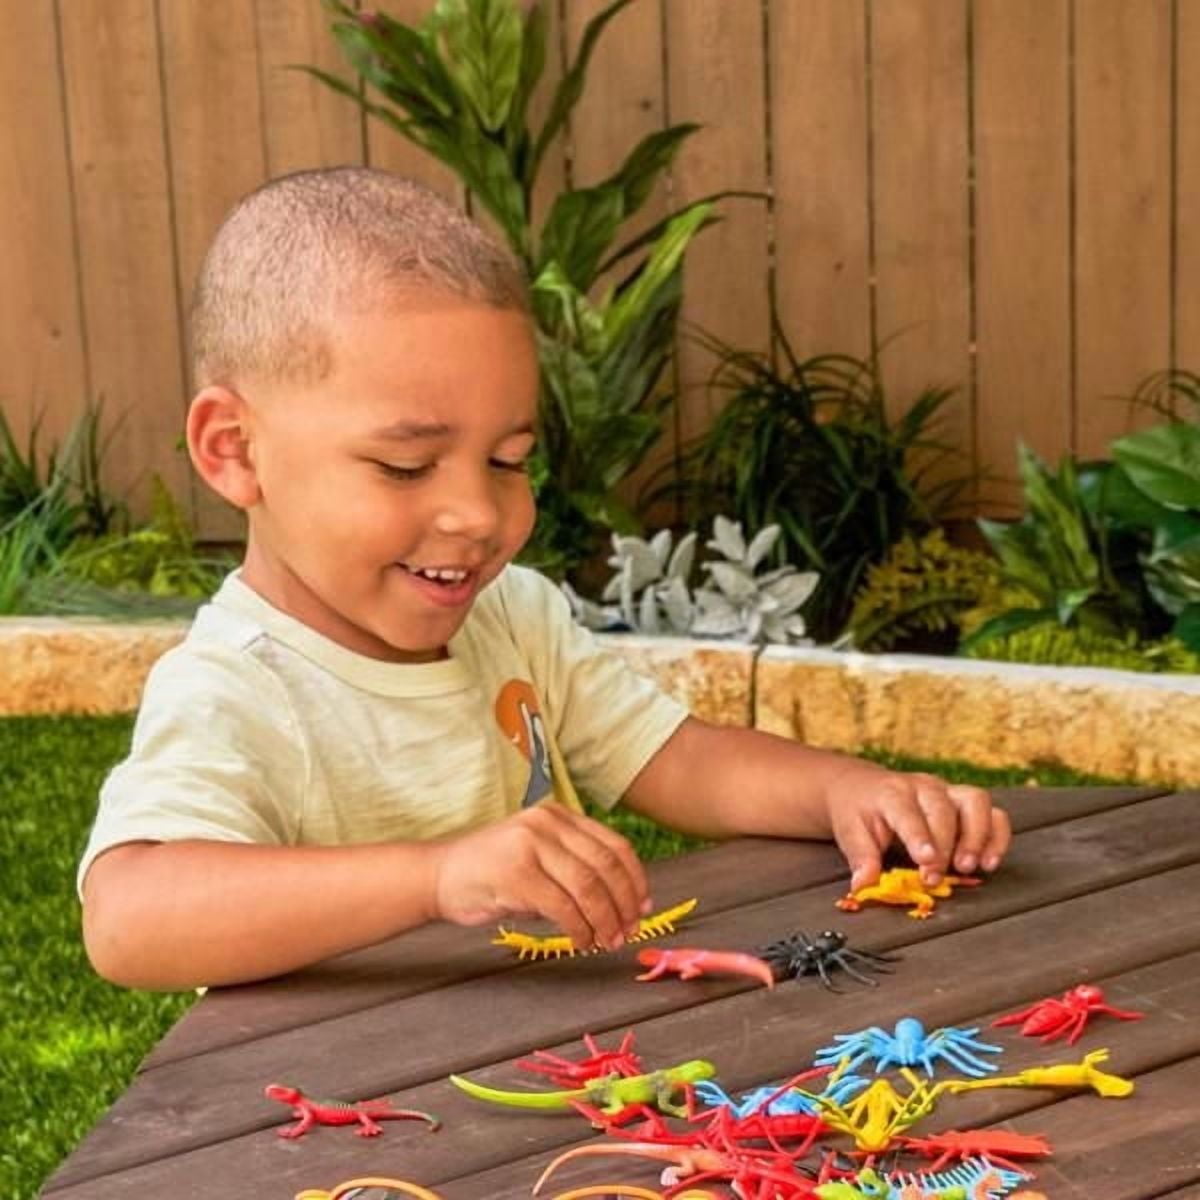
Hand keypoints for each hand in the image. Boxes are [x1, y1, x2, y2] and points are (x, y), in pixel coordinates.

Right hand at [427, 803, 650, 951]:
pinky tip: (580, 941)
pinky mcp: (516, 873)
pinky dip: (579, 929)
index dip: (635, 880)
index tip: (644, 908)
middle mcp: (547, 822)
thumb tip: (622, 905)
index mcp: (558, 815)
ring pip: (588, 887)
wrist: (438, 875)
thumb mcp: (538, 857)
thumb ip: (574, 869)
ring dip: (604, 921)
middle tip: (627, 932)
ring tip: (606, 941)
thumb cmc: (491, 873)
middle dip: (624, 904)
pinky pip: (563, 907)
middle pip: (606, 866)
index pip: (614, 845)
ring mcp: (530, 844)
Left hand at [825, 762, 1010, 891]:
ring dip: (978, 837)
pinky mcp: (965, 802)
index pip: (908, 812)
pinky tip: (990, 863)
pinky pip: (993, 813)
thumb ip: (860, 857)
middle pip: (944, 809)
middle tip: (935, 878)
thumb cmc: (857, 811)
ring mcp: (948, 792)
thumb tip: (863, 885)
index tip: (926, 860)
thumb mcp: (850, 831)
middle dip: (944, 846)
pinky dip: (997, 837)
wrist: (861, 786)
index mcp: (892, 793)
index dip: (919, 836)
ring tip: (970, 867)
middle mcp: (924, 787)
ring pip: (976, 802)